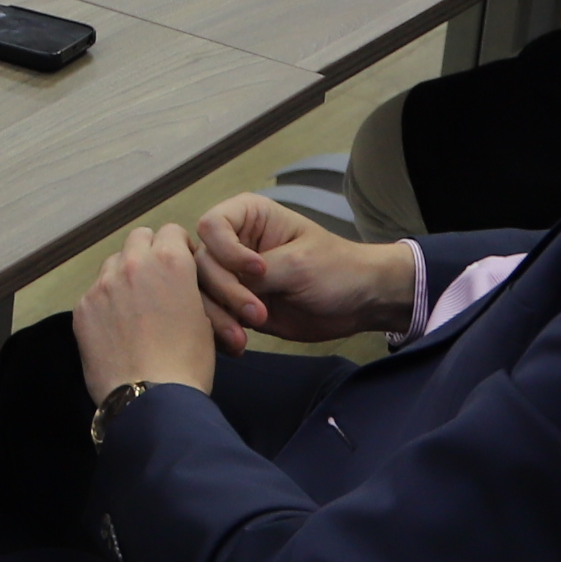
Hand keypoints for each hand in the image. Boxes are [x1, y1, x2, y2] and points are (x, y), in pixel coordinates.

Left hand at [73, 223, 218, 400]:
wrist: (151, 399)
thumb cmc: (187, 364)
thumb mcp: (204, 320)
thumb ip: (188, 288)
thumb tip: (181, 283)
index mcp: (170, 262)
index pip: (171, 232)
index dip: (178, 248)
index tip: (181, 266)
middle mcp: (133, 264)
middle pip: (139, 238)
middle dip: (150, 253)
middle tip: (157, 281)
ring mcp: (103, 285)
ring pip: (114, 263)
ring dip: (125, 274)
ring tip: (135, 306)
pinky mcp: (83, 307)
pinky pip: (95, 292)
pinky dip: (106, 302)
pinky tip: (116, 328)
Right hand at [187, 193, 416, 350]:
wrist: (359, 303)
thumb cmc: (336, 269)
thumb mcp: (298, 264)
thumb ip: (258, 274)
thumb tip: (224, 287)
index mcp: (247, 217)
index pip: (211, 226)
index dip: (227, 251)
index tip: (258, 272)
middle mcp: (233, 244)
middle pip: (201, 263)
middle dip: (225, 291)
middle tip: (255, 314)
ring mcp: (233, 276)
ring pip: (202, 293)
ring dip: (218, 317)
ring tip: (243, 337)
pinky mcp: (237, 305)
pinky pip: (214, 317)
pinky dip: (220, 333)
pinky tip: (238, 345)